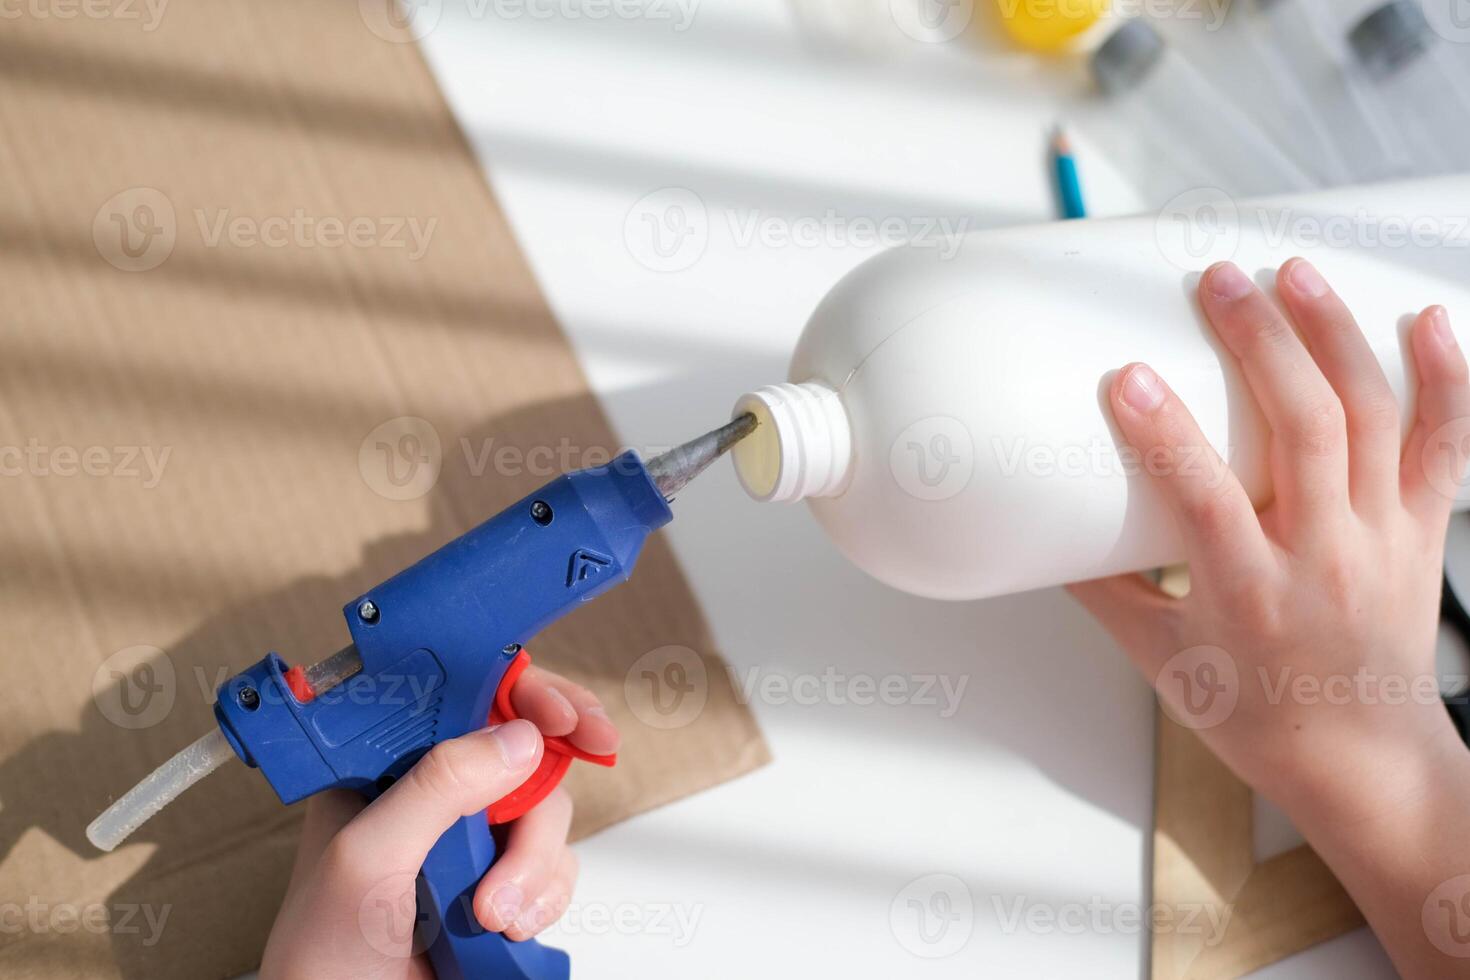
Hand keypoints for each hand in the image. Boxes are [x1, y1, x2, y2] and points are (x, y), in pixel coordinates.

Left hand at [259, 664, 618, 979]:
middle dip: (537, 801)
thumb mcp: (368, 859)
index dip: (525, 695)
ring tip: (495, 914)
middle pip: (524, 755)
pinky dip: (545, 896)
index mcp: (386, 767)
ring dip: (536, 865)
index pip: (465, 698)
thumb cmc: (323, 956)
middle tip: (557, 813)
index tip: (566, 717)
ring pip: (546, 814)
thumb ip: (437, 788)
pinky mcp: (500, 884)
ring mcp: (469, 842)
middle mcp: (432, 795)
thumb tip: (518, 737)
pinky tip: (508, 926)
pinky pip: (555, 868)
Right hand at [1069, 259, 1469, 976]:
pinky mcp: (1421, 531)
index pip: (1206, 502)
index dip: (1164, 434)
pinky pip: (1444, 446)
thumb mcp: (1162, 662)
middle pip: (1304, 432)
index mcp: (1251, 598)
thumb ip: (1104, 592)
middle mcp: (1326, 560)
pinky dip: (1444, 378)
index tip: (1124, 375)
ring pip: (1371, 420)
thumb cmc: (1260, 717)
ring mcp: (1383, 540)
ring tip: (1295, 274)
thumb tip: (1047, 537)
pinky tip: (1422, 320)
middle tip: (1218, 282)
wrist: (1364, 763)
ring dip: (1334, 337)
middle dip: (1261, 343)